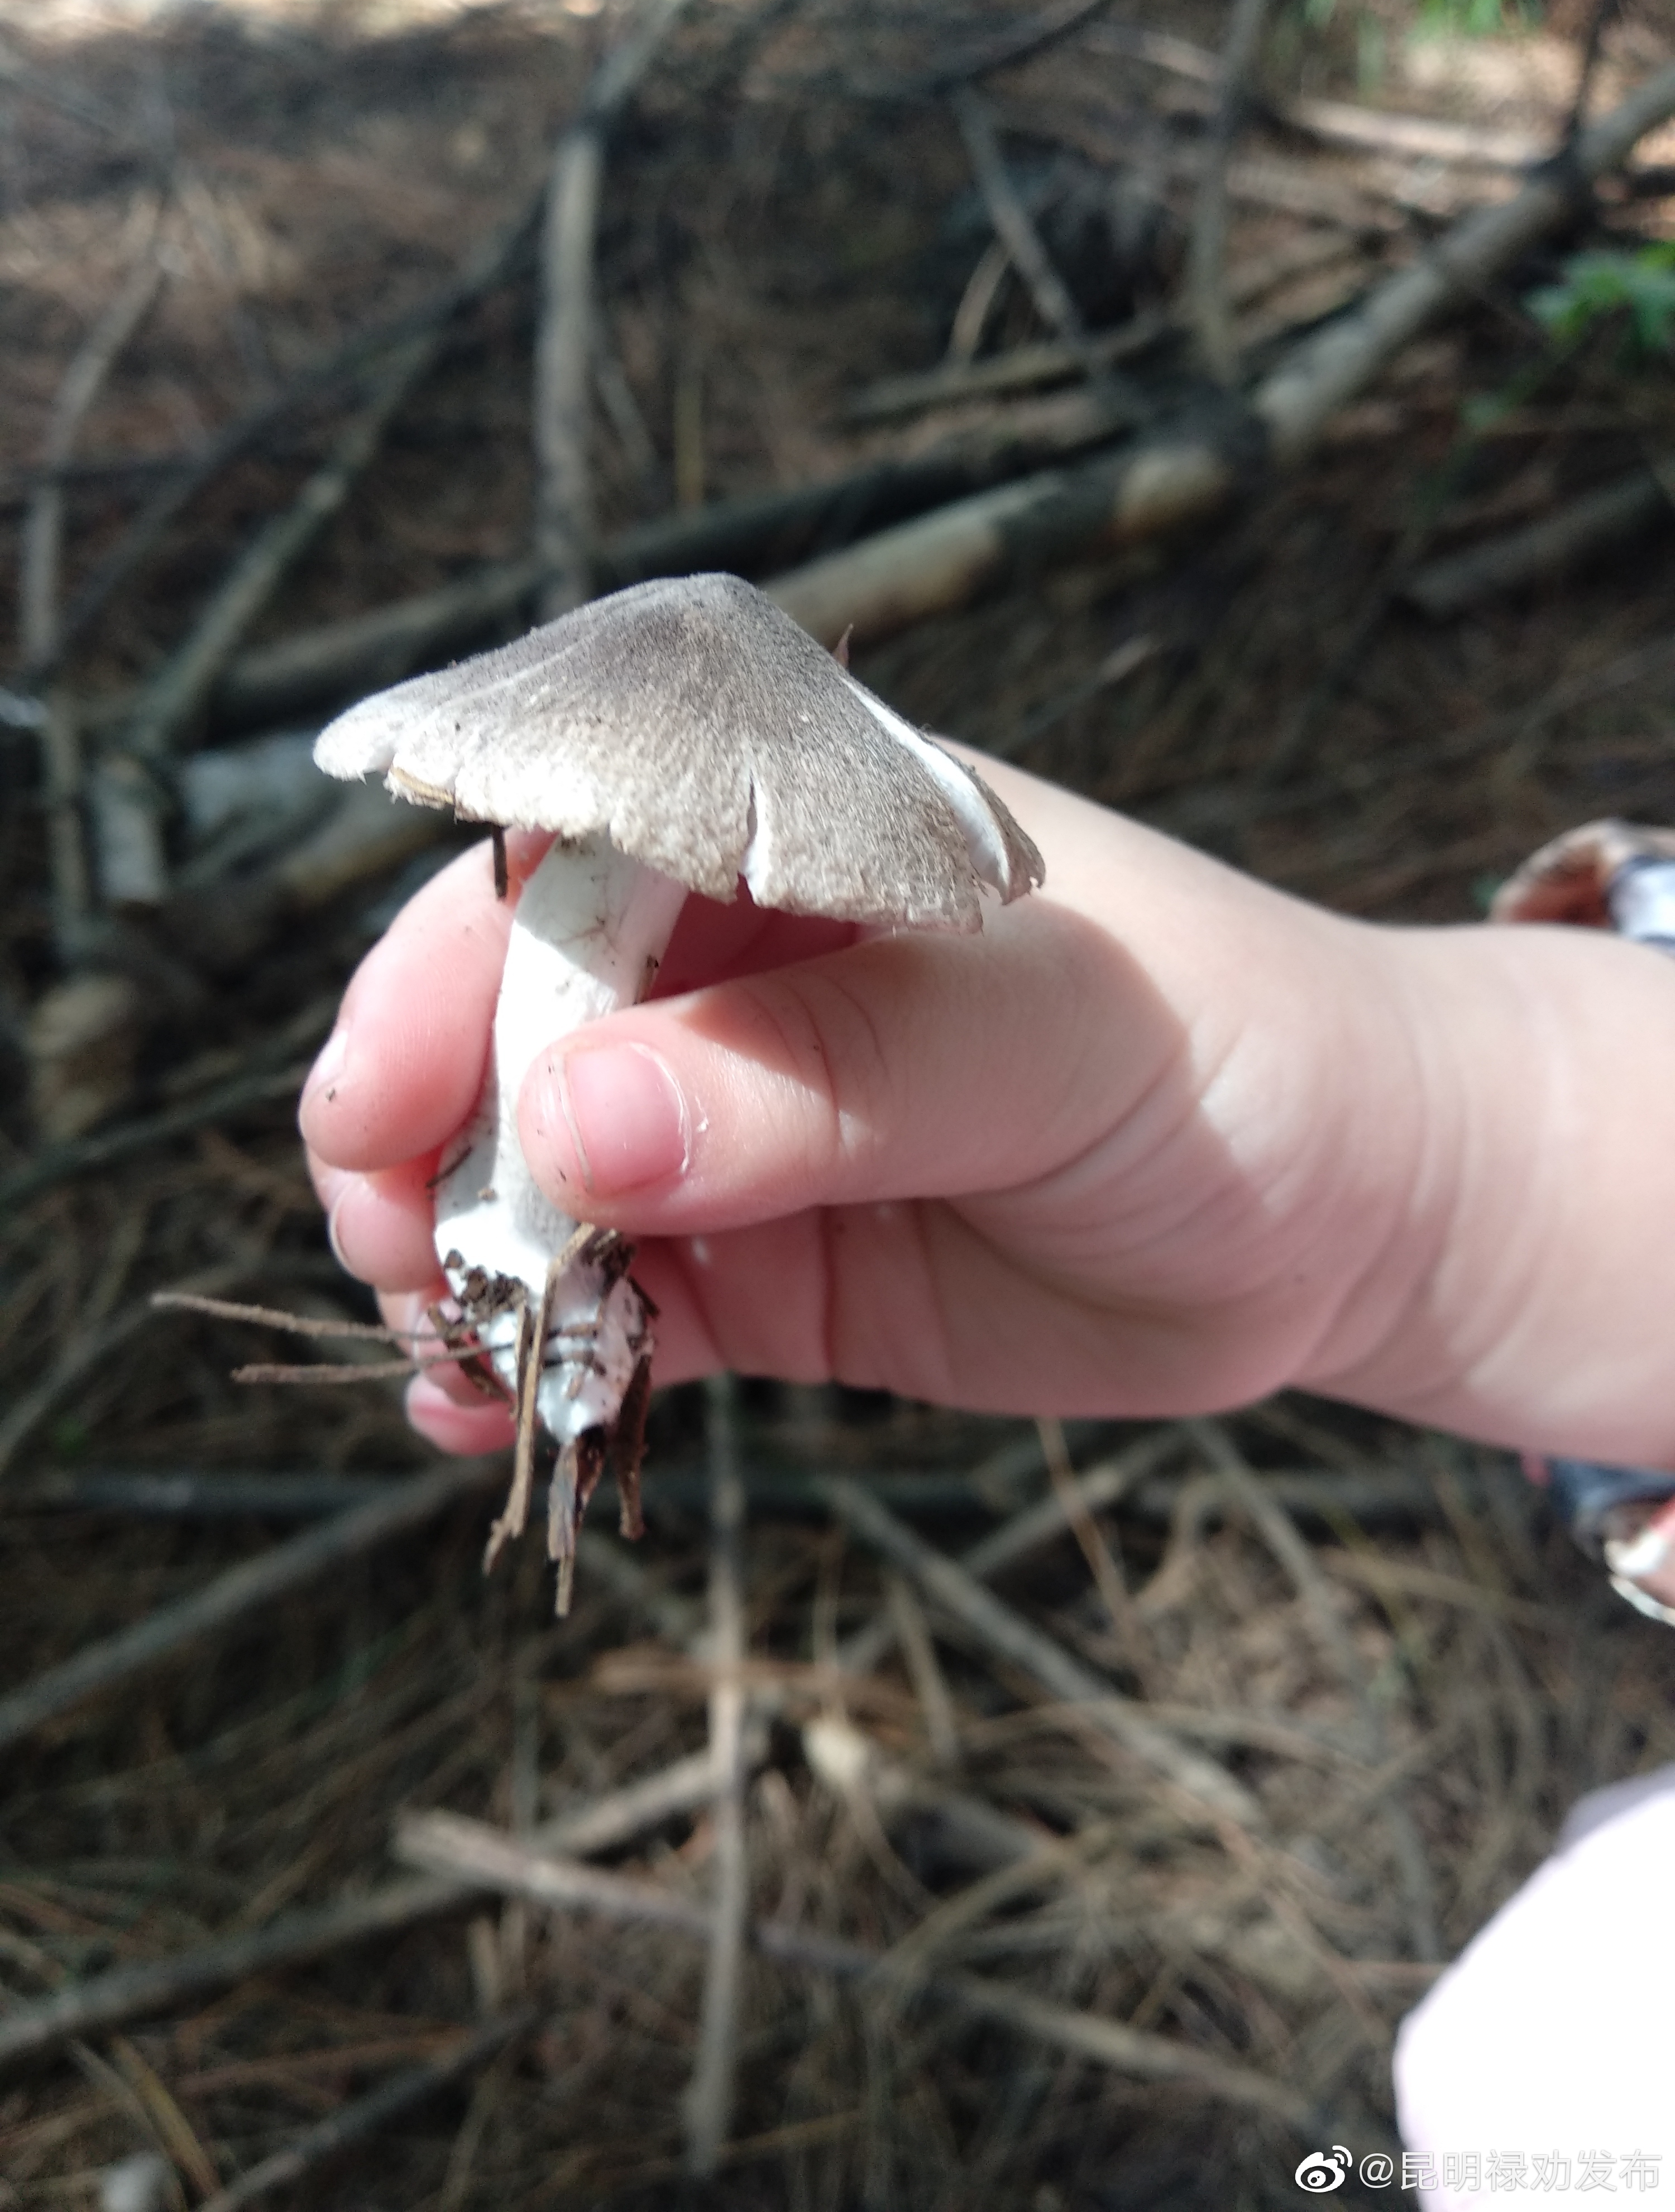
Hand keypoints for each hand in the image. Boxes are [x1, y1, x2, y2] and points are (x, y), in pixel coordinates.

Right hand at [299, 754, 1674, 1469]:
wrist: (1348, 1209)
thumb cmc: (1233, 1051)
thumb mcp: (1051, 1037)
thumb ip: (827, 1079)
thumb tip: (577, 1129)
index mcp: (792, 830)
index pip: (559, 861)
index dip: (439, 974)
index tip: (378, 1105)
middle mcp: (743, 965)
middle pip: (507, 1028)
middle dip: (426, 1141)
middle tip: (403, 1258)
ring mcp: (746, 1119)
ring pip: (543, 1180)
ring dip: (467, 1265)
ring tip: (452, 1361)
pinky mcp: (770, 1259)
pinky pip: (622, 1302)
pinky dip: (548, 1357)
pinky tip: (499, 1418)